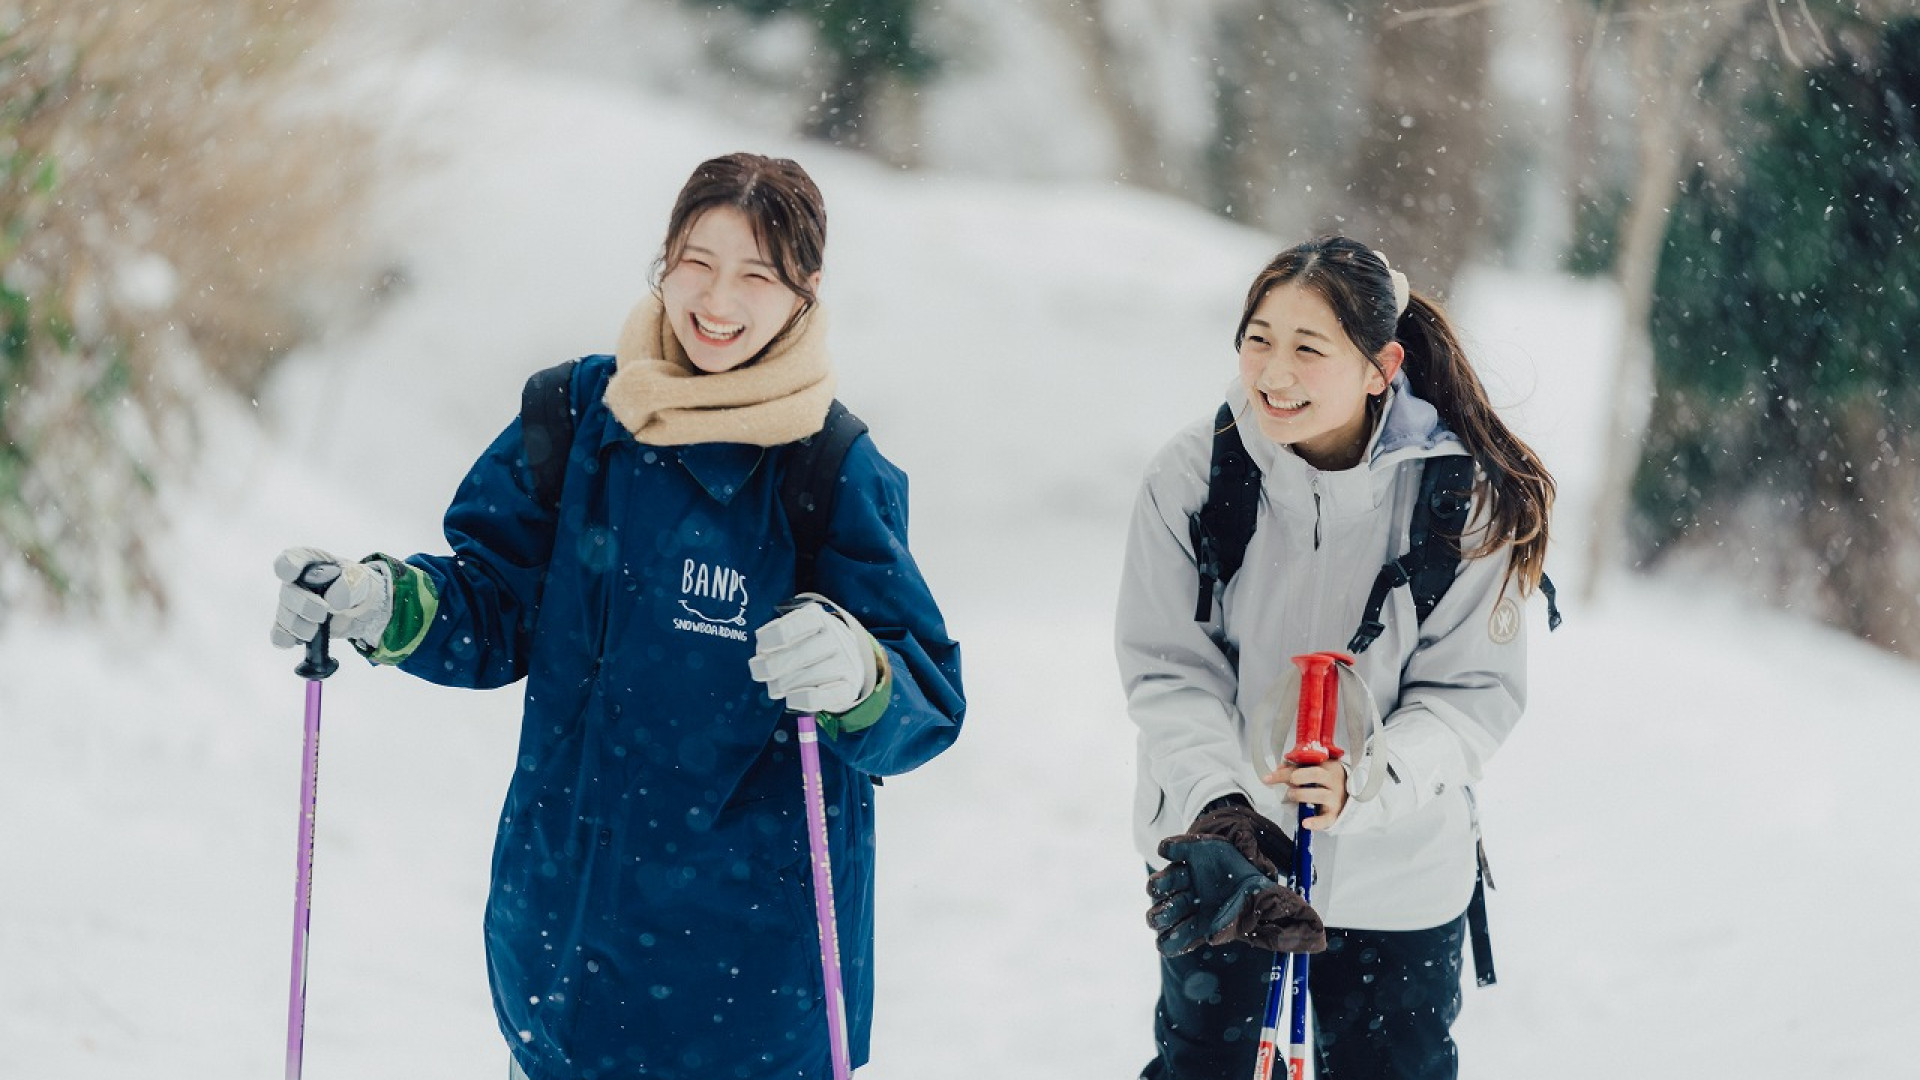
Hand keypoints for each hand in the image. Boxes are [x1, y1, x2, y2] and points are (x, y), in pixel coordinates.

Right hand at [271, 547, 392, 648]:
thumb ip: (349, 584)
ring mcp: (292, 604)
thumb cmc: (357, 583)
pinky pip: (279, 633)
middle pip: (287, 592)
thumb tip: (332, 601)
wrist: (364, 606)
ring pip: (283, 615)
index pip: (292, 558)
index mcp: (311, 561)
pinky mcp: (293, 625)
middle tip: (321, 613)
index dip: (288, 566)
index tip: (292, 576)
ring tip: (315, 630)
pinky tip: (296, 641)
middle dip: (303, 606)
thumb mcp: (360, 578)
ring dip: (298, 626)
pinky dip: (286, 639)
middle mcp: (296, 581)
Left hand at [747, 597, 876, 713]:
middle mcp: (836, 637)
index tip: (762, 650)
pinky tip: (791, 699)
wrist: (846, 658)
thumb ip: (774, 641)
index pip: (798, 624)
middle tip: (761, 674)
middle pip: (802, 654)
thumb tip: (761, 661)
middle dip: (773, 668)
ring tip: (775, 688)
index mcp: (818, 618)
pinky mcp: (850, 685)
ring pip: (813, 675)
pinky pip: (828, 695)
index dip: (775, 637)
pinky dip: (805, 699)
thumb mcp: (794, 633)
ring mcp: (846, 661)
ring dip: (785, 685)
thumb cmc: (809, 644)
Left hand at [1146, 833, 1323, 956]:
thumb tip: (1315, 943)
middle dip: (1160, 915)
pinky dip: (1173, 848)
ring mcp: (1182, 877)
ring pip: (1156, 888)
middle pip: (1157, 917)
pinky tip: (1179, 851)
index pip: (1173, 942)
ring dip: (1160, 886)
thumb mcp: (1274, 909)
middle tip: (1176, 908)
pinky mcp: (1183, 850)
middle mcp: (1187, 902)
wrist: (1250, 842)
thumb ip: (1287, 928)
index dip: (1171, 941)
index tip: (1189, 930)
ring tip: (1175, 881)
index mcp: (1201, 920)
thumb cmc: (1260, 885)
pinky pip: (1170, 849)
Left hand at [1264, 759, 1348, 830]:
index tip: (1268, 778)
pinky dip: (1316, 822)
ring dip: (1301, 795)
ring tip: (1291, 796)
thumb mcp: (1315, 769)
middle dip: (1296, 777)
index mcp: (1327, 767)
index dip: (1285, 771)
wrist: (1349, 795)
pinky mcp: (1335, 814)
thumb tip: (1280, 768)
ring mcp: (1335, 798)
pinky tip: (1305, 823)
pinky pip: (1326, 819)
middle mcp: (1333, 781)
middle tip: (1287, 784)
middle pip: (1316, 775)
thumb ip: (1297, 768)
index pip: (1305, 764)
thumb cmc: (1327, 781)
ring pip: (1320, 795)